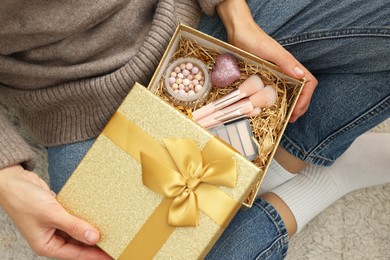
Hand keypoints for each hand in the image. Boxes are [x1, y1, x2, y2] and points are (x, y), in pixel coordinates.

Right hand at [0, 165, 111, 259]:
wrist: (13, 181)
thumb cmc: (24, 199)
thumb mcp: (51, 214)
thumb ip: (74, 226)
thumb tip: (94, 238)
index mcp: (47, 245)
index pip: (76, 254)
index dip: (95, 255)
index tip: (112, 255)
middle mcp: (51, 238)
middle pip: (78, 245)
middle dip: (96, 244)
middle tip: (116, 243)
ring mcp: (55, 226)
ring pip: (78, 232)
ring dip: (91, 231)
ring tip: (111, 232)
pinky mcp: (58, 214)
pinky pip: (75, 220)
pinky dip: (85, 219)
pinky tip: (98, 218)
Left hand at [217, 0, 317, 121]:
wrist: (239, 32)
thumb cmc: (254, 40)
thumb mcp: (270, 51)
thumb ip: (286, 62)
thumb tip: (301, 75)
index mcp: (292, 65)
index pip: (309, 84)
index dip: (306, 99)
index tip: (296, 111)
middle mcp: (287, 70)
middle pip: (303, 90)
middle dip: (300, 106)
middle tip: (291, 118)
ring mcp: (278, 73)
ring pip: (291, 91)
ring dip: (292, 104)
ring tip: (285, 115)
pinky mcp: (267, 75)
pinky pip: (278, 89)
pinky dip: (279, 100)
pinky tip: (271, 106)